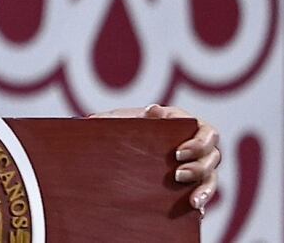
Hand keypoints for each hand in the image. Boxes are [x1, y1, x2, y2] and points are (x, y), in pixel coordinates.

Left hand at [90, 103, 219, 210]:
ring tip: (192, 202)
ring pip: (210, 178)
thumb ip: (122, 117)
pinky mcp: (191, 185)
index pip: (204, 133)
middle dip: (198, 167)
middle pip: (212, 157)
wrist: (115, 148)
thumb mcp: (119, 121)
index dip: (197, 143)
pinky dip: (201, 204)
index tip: (178, 153)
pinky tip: (195, 214)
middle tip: (177, 175)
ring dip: (204, 189)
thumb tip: (138, 113)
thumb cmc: (121, 128)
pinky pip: (202, 196)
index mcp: (183, 125)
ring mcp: (196, 166)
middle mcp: (196, 146)